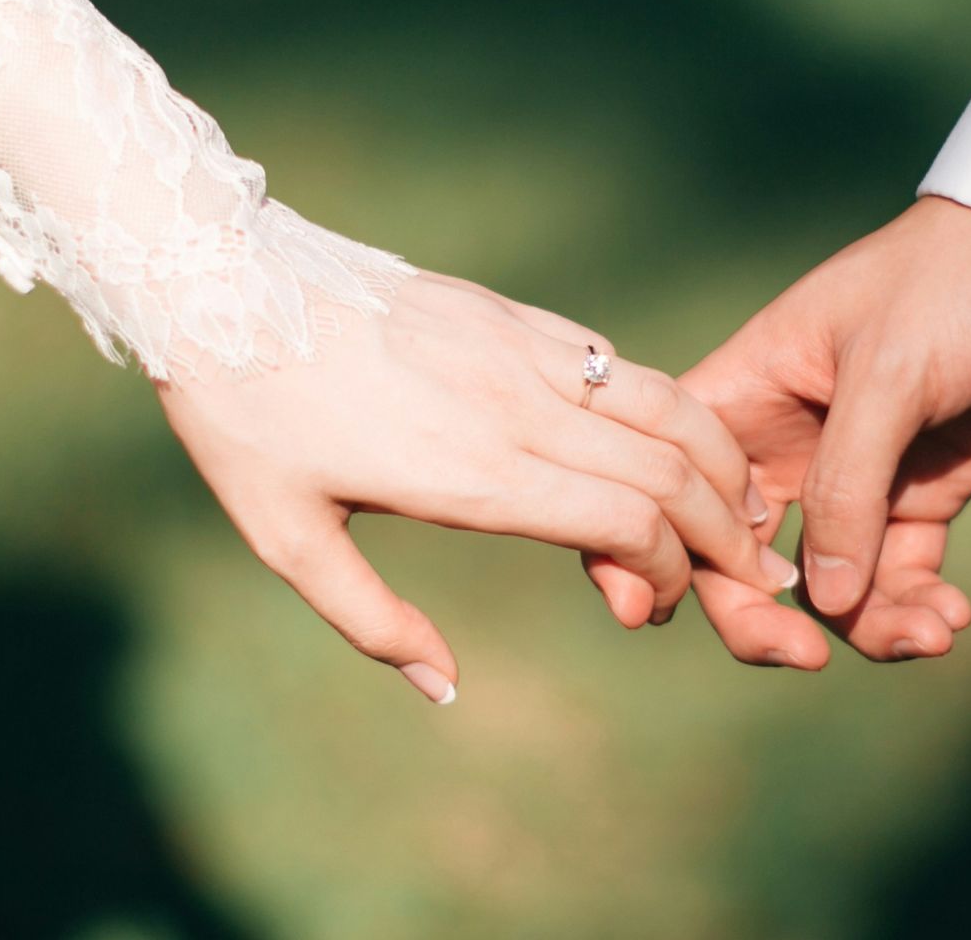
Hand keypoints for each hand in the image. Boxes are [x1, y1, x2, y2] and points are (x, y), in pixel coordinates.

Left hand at [158, 272, 797, 702]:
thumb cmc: (246, 420)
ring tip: (746, 506)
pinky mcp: (510, 313)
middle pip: (671, 467)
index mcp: (473, 472)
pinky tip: (676, 439)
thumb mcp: (287, 539)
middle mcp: (516, 406)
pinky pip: (616, 362)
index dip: (668, 572)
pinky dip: (669, 406)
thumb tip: (445, 689)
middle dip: (727, 530)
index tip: (651, 607)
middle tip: (750, 574)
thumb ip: (373, 622)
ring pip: (665, 402)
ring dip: (721, 460)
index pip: (627, 521)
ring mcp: (520, 349)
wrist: (219, 281)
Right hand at [591, 196, 970, 667]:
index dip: (653, 552)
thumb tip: (822, 601)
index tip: (660, 614)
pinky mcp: (917, 497)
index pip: (672, 487)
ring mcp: (851, 479)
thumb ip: (846, 486)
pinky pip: (897, 577)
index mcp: (742, 398)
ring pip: (826, 585)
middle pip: (737, 559)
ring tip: (931, 634)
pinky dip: (916, 607)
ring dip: (868, 624)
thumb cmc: (949, 284)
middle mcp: (781, 448)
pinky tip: (953, 617)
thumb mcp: (888, 375)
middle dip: (765, 618)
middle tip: (807, 658)